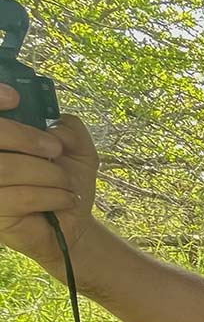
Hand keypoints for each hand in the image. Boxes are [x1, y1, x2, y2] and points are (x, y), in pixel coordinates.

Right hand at [0, 83, 99, 264]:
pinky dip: (51, 195)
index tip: (14, 98)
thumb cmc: (66, 182)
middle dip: (27, 138)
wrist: (75, 223)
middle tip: (56, 150)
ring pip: (6, 168)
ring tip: (65, 183)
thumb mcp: (78, 150)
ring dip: (47, 174)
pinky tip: (64, 200)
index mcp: (3, 141)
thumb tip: (53, 125)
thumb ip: (70, 128)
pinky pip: (19, 196)